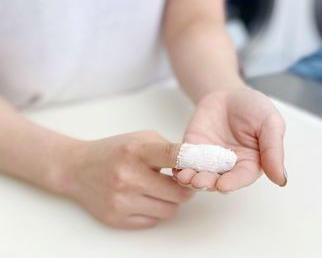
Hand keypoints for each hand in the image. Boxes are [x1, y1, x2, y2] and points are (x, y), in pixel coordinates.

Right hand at [59, 131, 192, 228]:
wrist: (77, 169)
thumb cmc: (114, 151)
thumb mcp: (140, 138)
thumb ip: (168, 148)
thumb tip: (195, 165)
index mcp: (136, 151)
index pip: (174, 156)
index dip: (194, 161)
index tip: (203, 166)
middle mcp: (128, 177)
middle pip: (180, 193)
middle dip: (185, 189)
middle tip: (179, 183)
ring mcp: (121, 201)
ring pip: (169, 211)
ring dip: (170, 202)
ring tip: (159, 191)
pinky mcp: (116, 219)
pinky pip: (153, 222)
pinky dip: (154, 212)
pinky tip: (143, 199)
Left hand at [174, 87, 286, 191]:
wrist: (229, 94)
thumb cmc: (254, 108)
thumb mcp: (270, 123)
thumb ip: (274, 149)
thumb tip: (281, 179)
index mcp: (250, 163)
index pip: (241, 177)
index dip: (232, 182)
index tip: (223, 185)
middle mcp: (228, 167)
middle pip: (217, 179)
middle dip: (207, 182)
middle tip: (198, 181)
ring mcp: (208, 159)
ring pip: (199, 174)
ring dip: (190, 178)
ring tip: (183, 177)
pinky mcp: (192, 150)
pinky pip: (185, 161)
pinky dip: (179, 166)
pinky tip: (175, 168)